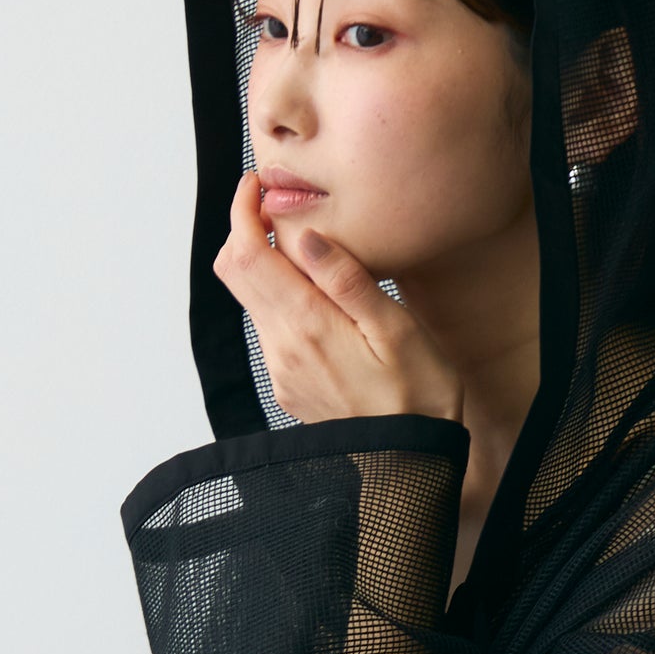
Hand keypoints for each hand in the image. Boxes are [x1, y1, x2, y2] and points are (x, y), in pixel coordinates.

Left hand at [211, 173, 465, 426]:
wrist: (409, 468)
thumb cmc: (419, 399)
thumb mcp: (397, 330)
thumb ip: (347, 280)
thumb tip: (306, 236)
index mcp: (306, 325)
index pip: (246, 255)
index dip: (242, 211)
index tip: (257, 186)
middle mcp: (281, 347)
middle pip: (235, 273)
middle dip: (245, 230)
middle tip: (278, 207)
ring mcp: (281, 369)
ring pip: (251, 300)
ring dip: (264, 265)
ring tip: (306, 249)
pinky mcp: (289, 384)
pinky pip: (269, 329)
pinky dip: (279, 298)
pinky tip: (318, 298)